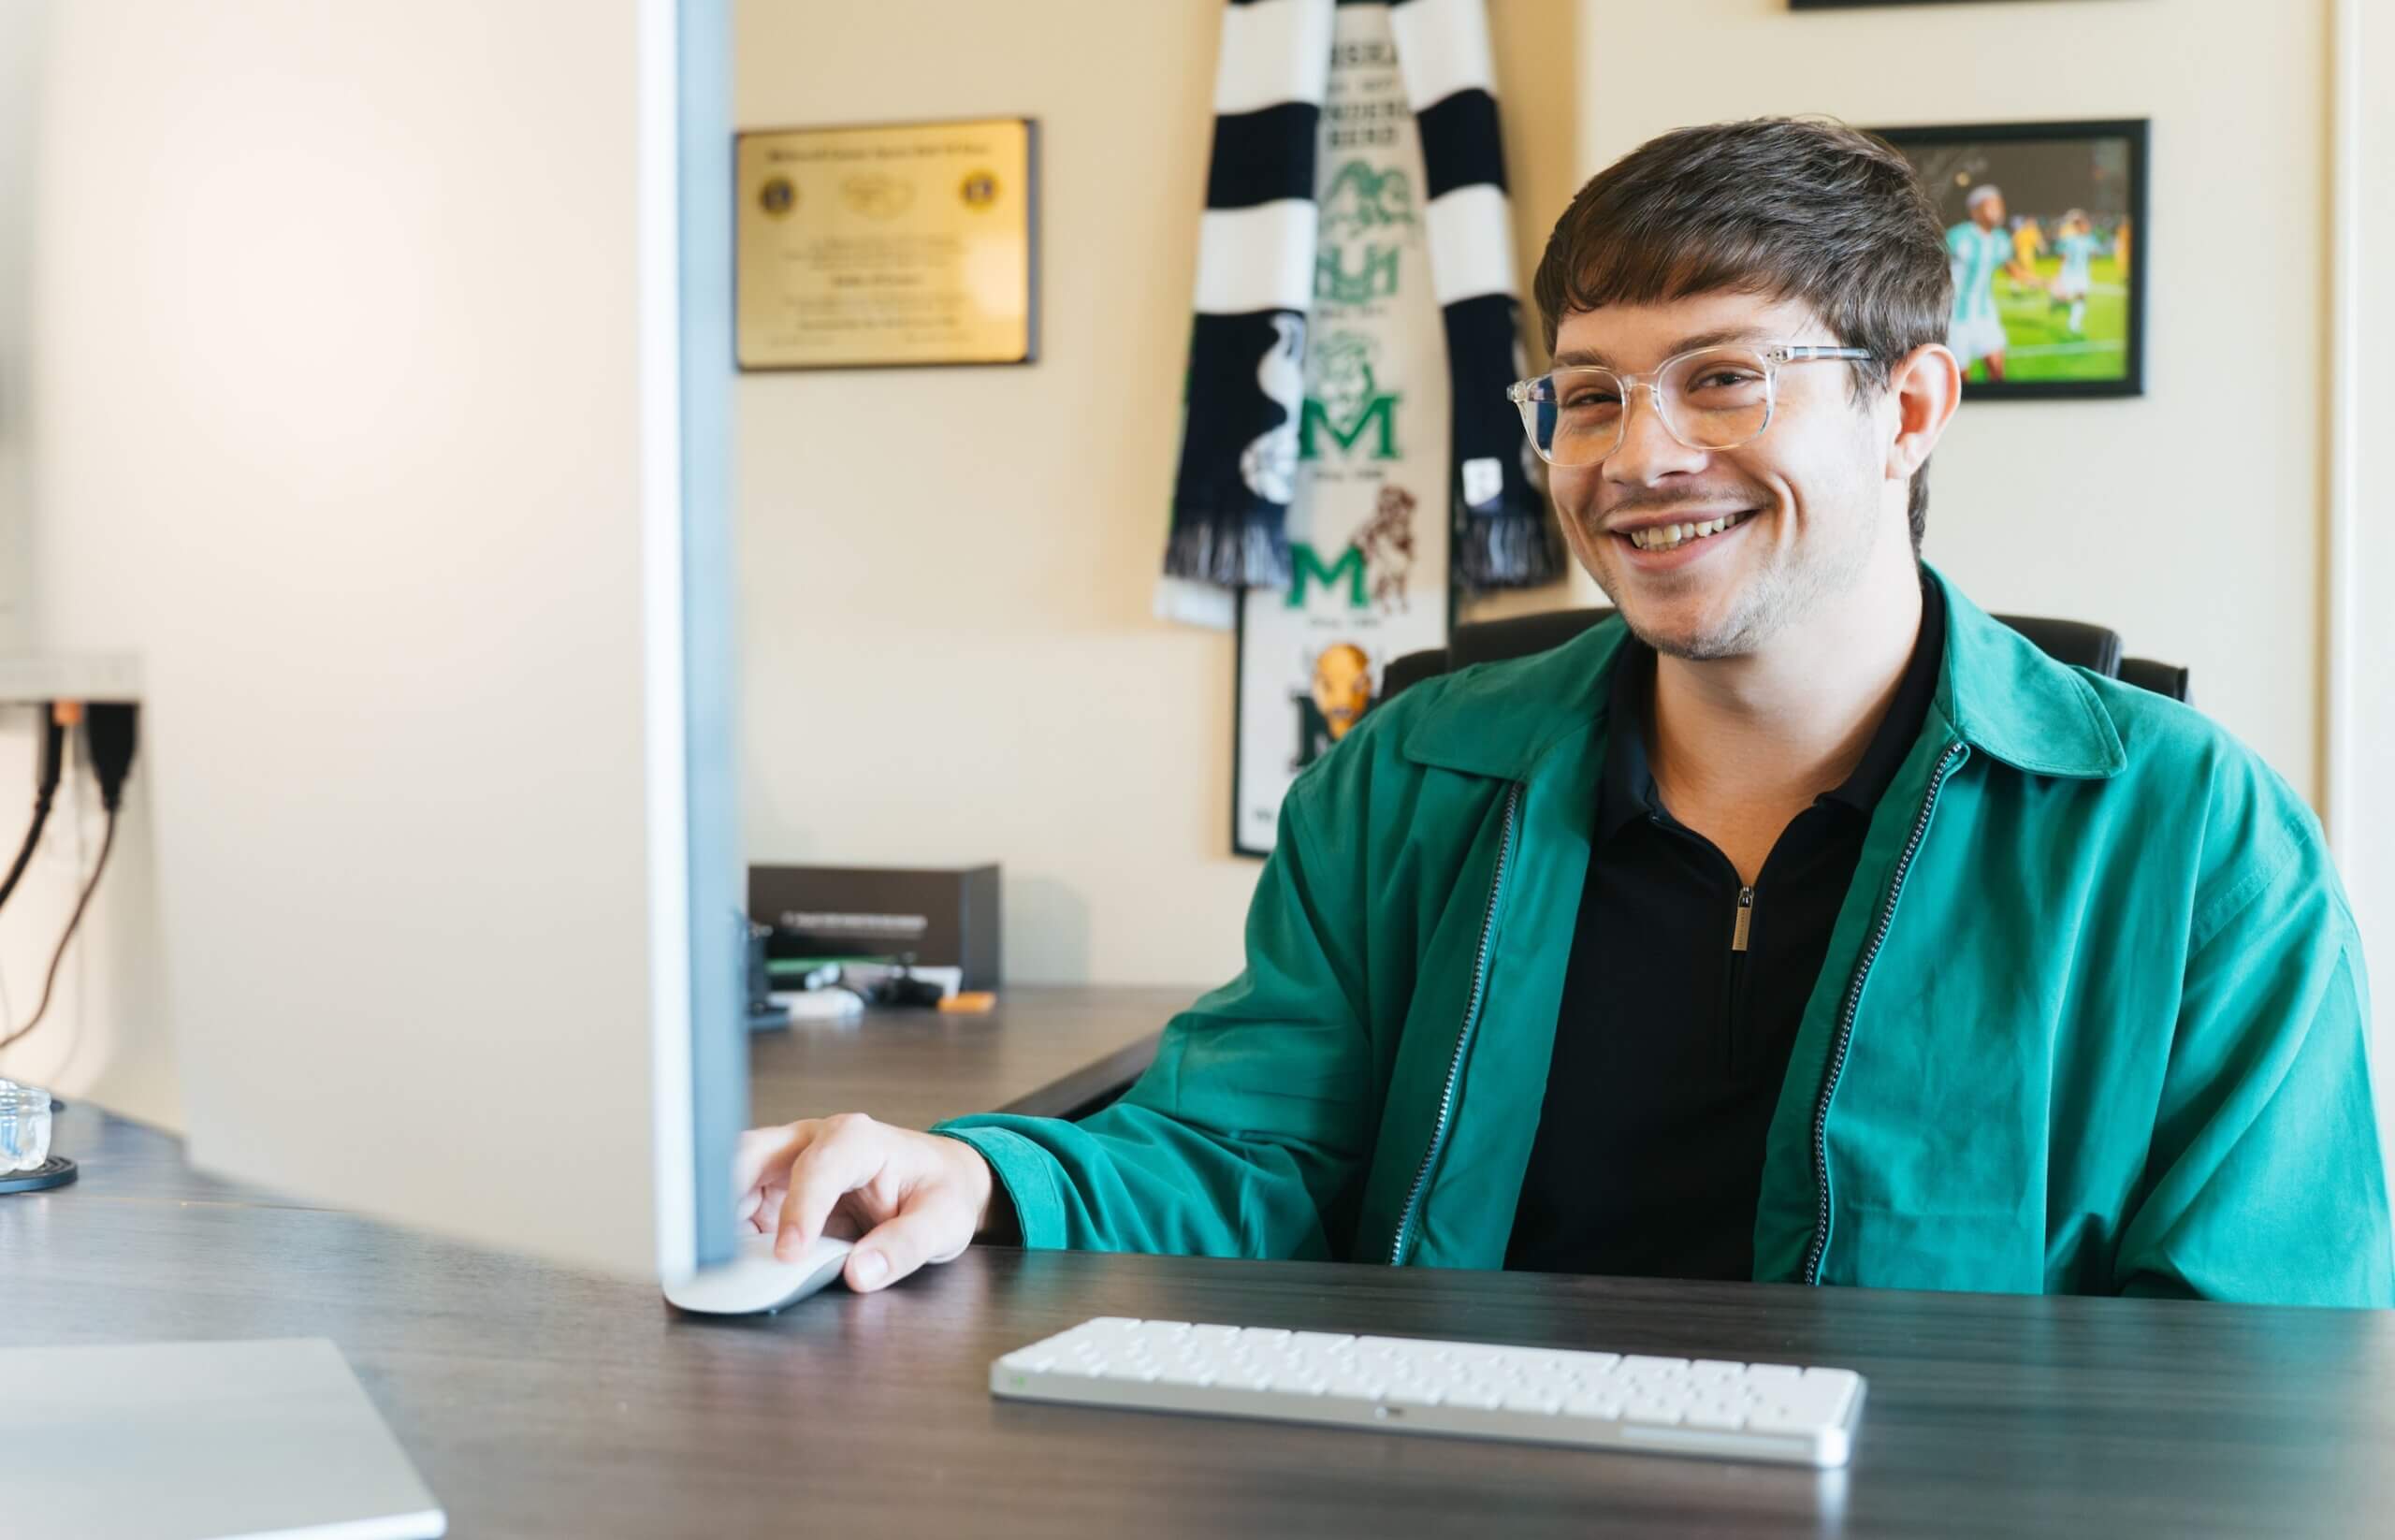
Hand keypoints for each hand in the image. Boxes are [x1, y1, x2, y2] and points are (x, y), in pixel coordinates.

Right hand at [732, 1114, 997, 1292]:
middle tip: (719, 1247)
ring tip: (715, 1260)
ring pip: (733, 1177)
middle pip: (753, 1155)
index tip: (788, 1254)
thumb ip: (906, 1247)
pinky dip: (726, 1232)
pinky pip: (737, 1205)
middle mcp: (813, 1141)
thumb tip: (861, 1274)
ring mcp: (788, 1162)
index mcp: (857, 1139)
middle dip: (727, 1195)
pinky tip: (728, 1261)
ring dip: (718, 1216)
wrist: (939, 1181)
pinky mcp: (775, 1188)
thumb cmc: (939, 1191)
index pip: (816, 1168)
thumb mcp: (943, 1221)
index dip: (799, 1210)